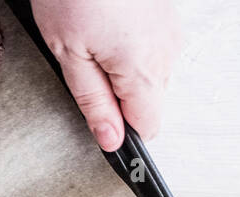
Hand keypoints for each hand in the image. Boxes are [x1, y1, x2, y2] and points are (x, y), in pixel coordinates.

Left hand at [32, 0, 181, 151]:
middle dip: (118, 96)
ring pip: (150, 73)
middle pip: (149, 100)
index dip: (122, 130)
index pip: (149, 126)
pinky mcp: (167, 13)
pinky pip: (152, 46)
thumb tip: (110, 140)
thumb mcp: (69, 55)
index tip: (100, 122)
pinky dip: (130, 45)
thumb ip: (93, 102)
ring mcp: (170, 29)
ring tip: (92, 37)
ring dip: (123, 69)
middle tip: (84, 64)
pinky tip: (107, 23)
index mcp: (143, 68)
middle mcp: (166, 51)